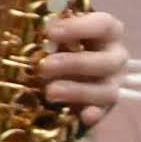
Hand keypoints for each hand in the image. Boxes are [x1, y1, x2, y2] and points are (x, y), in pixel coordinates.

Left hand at [41, 6, 126, 128]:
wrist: (60, 71)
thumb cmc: (56, 44)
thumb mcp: (51, 35)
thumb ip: (46, 31)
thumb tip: (25, 27)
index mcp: (106, 33)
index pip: (104, 25)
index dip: (80, 27)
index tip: (50, 32)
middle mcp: (115, 57)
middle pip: (107, 61)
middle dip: (75, 64)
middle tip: (44, 67)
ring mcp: (112, 83)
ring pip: (107, 90)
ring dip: (79, 91)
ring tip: (50, 92)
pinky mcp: (104, 105)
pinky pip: (104, 111)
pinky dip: (95, 114)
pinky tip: (84, 116)